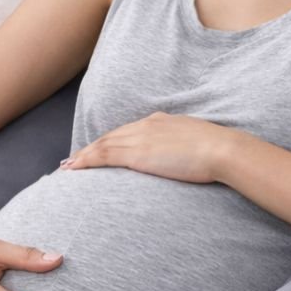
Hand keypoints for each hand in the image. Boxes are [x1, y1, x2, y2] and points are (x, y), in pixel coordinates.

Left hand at [60, 111, 231, 182]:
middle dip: (90, 149)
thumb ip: (183, 147)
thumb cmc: (218, 151)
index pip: (127, 132)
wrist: (222, 149)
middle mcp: (145, 125)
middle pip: (110, 137)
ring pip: (102, 146)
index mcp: (159, 121)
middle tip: (73, 160)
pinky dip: (85, 161)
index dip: (109, 142)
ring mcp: (140, 138)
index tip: (97, 150)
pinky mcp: (137, 153)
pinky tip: (73, 168)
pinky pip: (103, 156)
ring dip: (83, 156)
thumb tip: (181, 158)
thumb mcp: (197, 143)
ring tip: (68, 167)